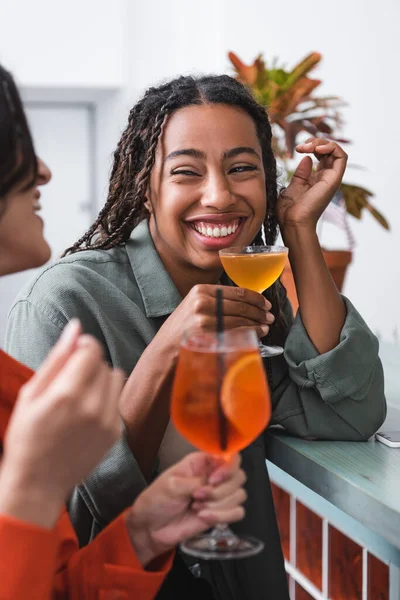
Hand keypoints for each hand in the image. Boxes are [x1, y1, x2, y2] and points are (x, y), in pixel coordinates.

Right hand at [0, 320, 123, 526]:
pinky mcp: (116, 433)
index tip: (73, 353)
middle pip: (104, 362)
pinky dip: (105, 399)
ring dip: (101, 379)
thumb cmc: (27, 437)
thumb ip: (57, 358)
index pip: (92, 349)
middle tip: (70, 379)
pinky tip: (87, 413)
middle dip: (89, 362)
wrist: (38, 483)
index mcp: (68, 393)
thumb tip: (76, 327)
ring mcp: (108, 421)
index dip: (83, 345)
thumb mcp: (32, 393)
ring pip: (116, 378)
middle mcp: (93, 406)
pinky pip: (117, 399)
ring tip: (80, 394)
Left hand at [126, 453, 245, 565]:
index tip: (213, 480)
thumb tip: (212, 482)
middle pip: (239, 476)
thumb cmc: (157, 500)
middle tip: (198, 496)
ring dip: (219, 504)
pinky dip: (223, 516)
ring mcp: (219, 496)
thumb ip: (195, 481)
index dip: (228, 468)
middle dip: (220, 490)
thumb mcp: (171, 484)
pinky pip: (238, 513)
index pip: (230, 456)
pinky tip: (204, 517)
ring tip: (197, 507)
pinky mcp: (220, 514)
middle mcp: (214, 476)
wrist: (151, 528)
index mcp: (202, 462)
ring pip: (239, 495)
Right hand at [154, 284, 273, 360]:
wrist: (164, 351)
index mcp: (200, 290)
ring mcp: (205, 318)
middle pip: (241, 304)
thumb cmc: (182, 331)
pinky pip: (237, 332)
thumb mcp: (194, 308)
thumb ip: (215, 302)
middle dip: (259, 311)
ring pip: (241, 318)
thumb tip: (245, 303)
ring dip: (257, 322)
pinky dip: (251, 333)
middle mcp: (202, 301)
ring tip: (265, 326)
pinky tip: (257, 334)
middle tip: (269, 316)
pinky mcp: (208, 334)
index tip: (265, 303)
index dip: (255, 297)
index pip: (236, 291)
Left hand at [276, 137, 347, 232]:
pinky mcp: (334, 179)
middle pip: (329, 151)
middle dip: (316, 142)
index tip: (297, 148)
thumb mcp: (293, 186)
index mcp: (316, 180)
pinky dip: (332, 147)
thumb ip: (300, 173)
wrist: (293, 222)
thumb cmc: (289, 211)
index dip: (311, 146)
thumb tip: (306, 158)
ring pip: (336, 151)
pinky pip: (342, 157)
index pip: (321, 156)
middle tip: (301, 146)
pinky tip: (317, 149)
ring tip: (309, 146)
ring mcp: (331, 178)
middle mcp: (326, 178)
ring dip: (323, 143)